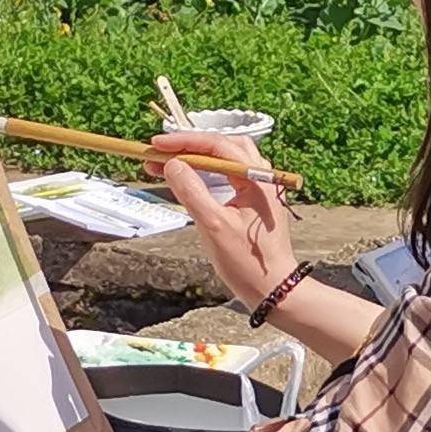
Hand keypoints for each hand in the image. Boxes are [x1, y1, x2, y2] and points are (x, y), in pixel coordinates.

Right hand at [143, 135, 299, 310]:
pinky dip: (207, 172)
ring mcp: (260, 188)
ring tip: (168, 162)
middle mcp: (262, 177)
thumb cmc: (247, 262)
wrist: (273, 289)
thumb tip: (172, 165)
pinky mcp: (255, 201)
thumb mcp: (213, 225)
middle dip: (189, 147)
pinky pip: (229, 175)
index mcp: (256, 178)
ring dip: (198, 158)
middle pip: (223, 147)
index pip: (217, 146)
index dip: (184, 142)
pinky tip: (189, 178)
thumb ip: (192, 191)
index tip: (157, 145)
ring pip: (226, 160)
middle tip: (160, 151)